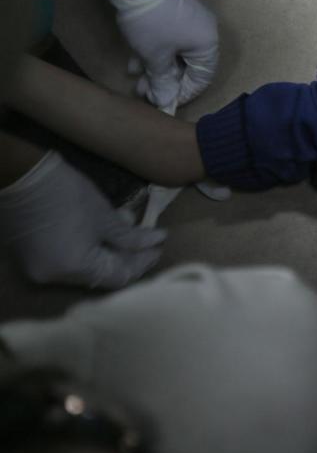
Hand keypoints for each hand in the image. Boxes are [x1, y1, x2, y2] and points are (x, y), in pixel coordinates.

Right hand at [0, 150, 165, 288]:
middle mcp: (53, 277)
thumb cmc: (66, 193)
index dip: (141, 263)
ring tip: (129, 238)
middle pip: (100, 277)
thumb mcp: (105, 216)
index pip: (117, 277)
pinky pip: (68, 264)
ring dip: (108, 256)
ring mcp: (39, 270)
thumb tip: (157, 242)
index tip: (158, 248)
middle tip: (148, 244)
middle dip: (126, 260)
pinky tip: (104, 239)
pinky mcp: (32, 259)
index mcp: (73, 269)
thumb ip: (131, 236)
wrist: (22, 175)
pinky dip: (88, 254)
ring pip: (84, 271)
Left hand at [109, 0, 218, 109]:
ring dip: (156, 67)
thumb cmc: (153, 23)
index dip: (184, 93)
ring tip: (135, 79)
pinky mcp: (175, 13)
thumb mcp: (156, 56)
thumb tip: (166, 101)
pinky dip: (155, 51)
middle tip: (143, 92)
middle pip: (188, 65)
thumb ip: (163, 81)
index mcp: (208, 44)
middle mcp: (204, 33)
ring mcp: (190, 21)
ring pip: (175, 52)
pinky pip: (169, 39)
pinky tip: (135, 60)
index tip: (165, 101)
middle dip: (164, 80)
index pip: (202, 77)